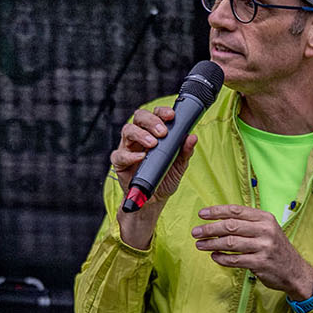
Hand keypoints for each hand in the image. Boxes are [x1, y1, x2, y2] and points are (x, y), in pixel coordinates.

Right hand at [111, 106, 196, 248]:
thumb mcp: (179, 165)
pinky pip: (119, 155)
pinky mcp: (119, 163)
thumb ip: (185, 151)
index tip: (171, 116)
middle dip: (151, 121)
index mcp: (153, 132)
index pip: (155, 114)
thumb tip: (192, 137)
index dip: (162, 112)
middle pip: (139, 117)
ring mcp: (127, 148)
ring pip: (127, 131)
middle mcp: (139, 136)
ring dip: (140, 134)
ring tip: (152, 144)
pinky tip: (140, 157)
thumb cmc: (165, 177)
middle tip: (162, 132)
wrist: (153, 200)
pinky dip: (130, 155)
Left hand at [191, 206, 312, 297]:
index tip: (202, 214)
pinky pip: (235, 260)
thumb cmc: (276, 249)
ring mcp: (263, 247)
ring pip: (230, 243)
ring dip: (212, 244)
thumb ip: (247, 223)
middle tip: (195, 231)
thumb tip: (218, 221)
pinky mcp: (260, 263)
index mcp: (265, 218)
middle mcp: (265, 230)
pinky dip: (222, 258)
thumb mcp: (267, 229)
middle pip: (230, 226)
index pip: (236, 210)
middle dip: (210, 228)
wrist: (294, 271)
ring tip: (200, 245)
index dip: (216, 211)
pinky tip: (214, 257)